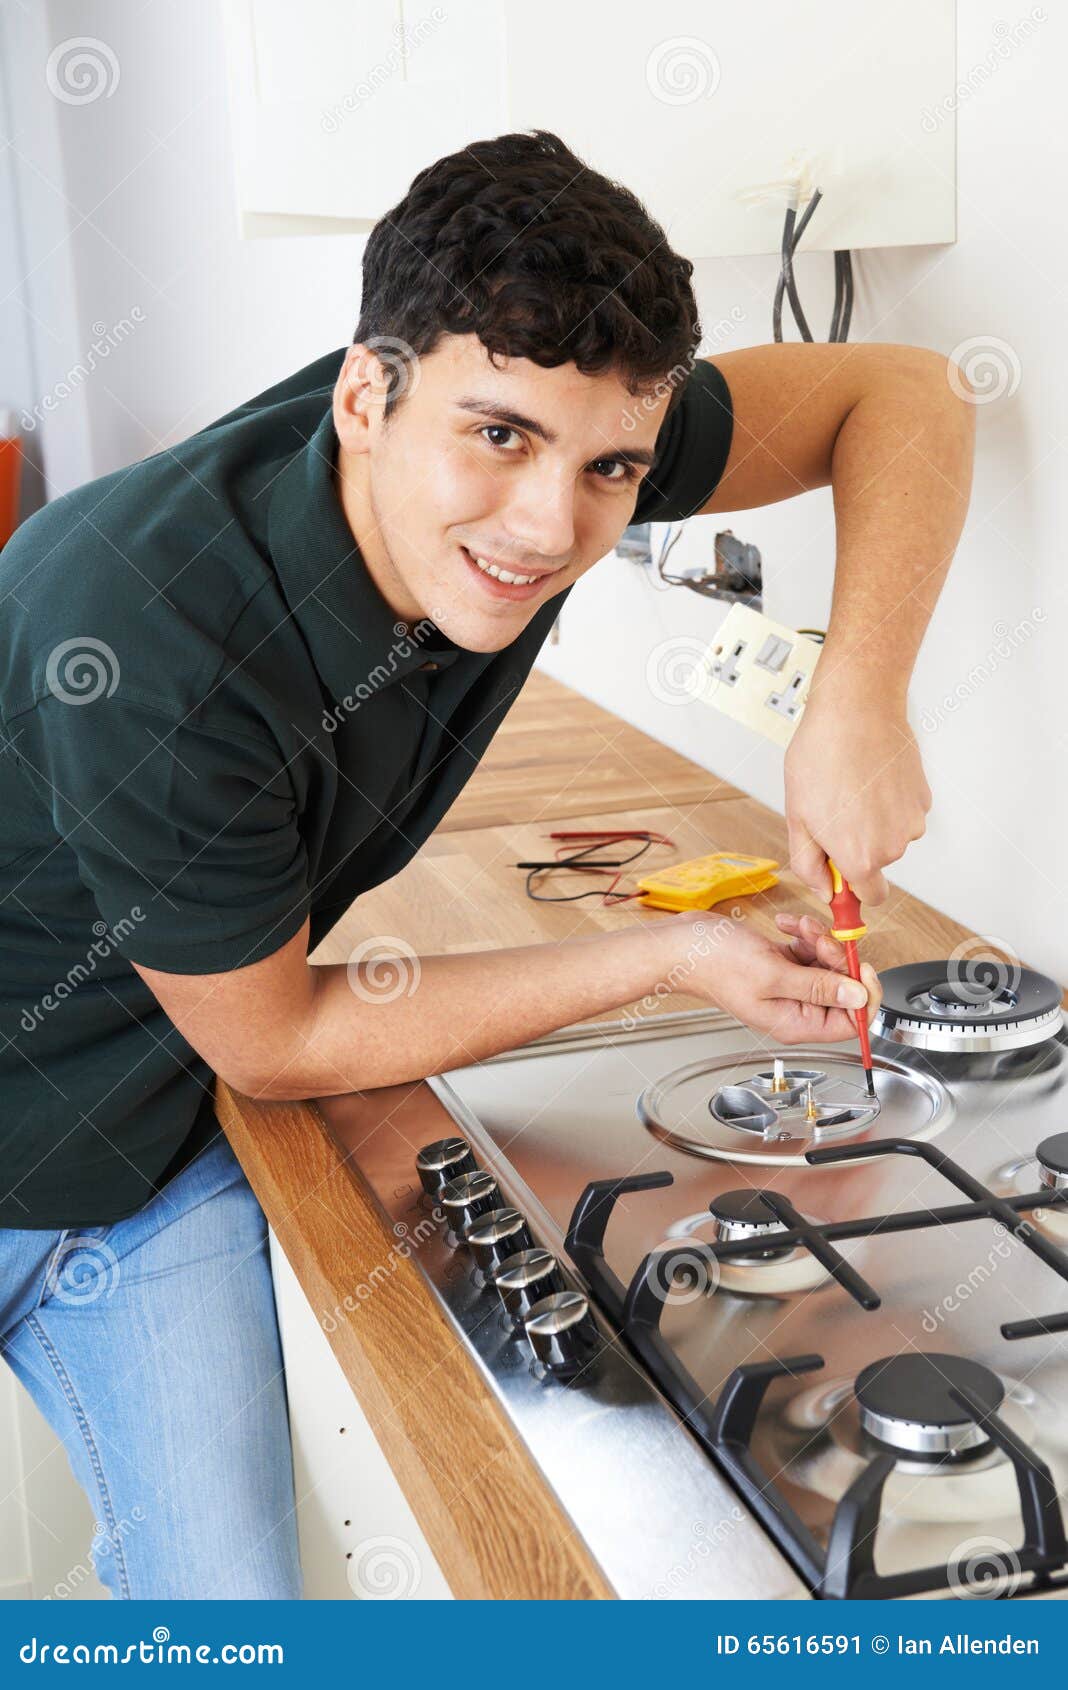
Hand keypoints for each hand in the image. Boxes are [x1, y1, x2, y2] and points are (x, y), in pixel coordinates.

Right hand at [665, 910, 881, 1044]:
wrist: (684, 944)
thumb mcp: (772, 975)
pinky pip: (810, 951)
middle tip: (817, 940)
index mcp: (796, 1022)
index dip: (863, 995)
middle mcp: (796, 1008)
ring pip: (828, 965)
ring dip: (819, 940)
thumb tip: (858, 998)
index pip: (852, 1022)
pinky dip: (804, 934)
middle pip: (843, 988)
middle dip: (836, 957)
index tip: (860, 967)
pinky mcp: (782, 966)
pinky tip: (786, 926)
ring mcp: (789, 986)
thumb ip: (819, 987)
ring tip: (797, 928)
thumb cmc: (714, 963)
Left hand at [783, 695, 931, 905]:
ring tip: (850, 786)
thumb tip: (823, 887)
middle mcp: (893, 845)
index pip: (869, 898)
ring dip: (873, 821)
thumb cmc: (822, 755)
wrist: (855, 709)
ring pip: (891, 835)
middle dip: (857, 846)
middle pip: (877, 863)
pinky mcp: (922, 797)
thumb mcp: (797, 816)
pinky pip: (903, 812)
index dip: (852, 889)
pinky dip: (888, 801)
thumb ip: (808, 863)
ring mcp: (912, 821)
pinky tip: (870, 777)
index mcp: (860, 857)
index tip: (842, 879)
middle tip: (833, 810)